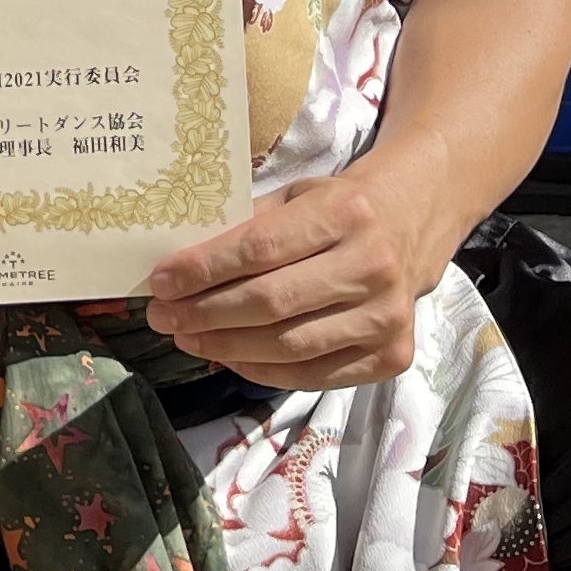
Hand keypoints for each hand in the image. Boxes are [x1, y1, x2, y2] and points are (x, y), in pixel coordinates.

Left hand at [141, 163, 453, 389]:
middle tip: (162, 316)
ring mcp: (386, 317)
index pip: (261, 248)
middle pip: (271, 303)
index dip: (204, 269)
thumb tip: (179, 267)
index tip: (160, 281)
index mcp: (345, 212)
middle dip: (205, 313)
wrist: (410, 226)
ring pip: (289, 346)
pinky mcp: (391, 356)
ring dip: (226, 346)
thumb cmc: (338, 209)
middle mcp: (372, 266)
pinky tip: (229, 357)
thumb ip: (247, 227)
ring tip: (187, 338)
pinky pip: (313, 375)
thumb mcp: (296, 196)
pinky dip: (263, 370)